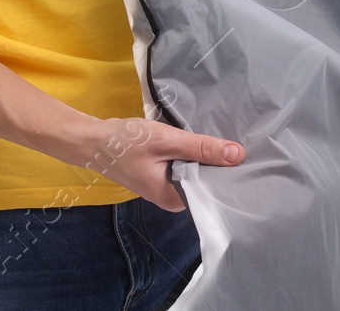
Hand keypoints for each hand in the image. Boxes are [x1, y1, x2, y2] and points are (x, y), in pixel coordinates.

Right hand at [73, 115, 243, 212]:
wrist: (93, 139)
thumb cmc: (128, 142)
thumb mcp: (168, 141)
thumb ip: (201, 148)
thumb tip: (238, 155)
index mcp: (172, 198)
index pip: (210, 192)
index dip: (227, 176)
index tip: (245, 160)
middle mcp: (169, 199)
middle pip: (204, 184)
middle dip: (217, 167)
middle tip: (240, 147)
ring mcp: (163, 189)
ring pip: (194, 175)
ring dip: (204, 159)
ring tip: (225, 144)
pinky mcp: (159, 177)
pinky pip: (184, 170)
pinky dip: (191, 157)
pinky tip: (201, 145)